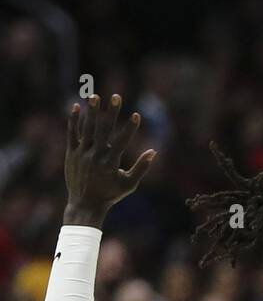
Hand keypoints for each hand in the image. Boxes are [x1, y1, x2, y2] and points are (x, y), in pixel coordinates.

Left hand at [64, 93, 155, 224]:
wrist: (85, 204)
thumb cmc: (110, 194)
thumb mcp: (129, 184)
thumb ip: (141, 168)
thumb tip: (154, 152)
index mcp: (110, 162)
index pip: (122, 141)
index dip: (130, 128)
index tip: (136, 115)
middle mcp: (96, 155)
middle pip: (104, 129)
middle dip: (111, 112)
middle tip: (116, 96)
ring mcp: (82, 153)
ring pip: (87, 128)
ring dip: (92, 111)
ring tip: (95, 96)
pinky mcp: (71, 153)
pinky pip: (72, 134)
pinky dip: (74, 121)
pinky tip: (76, 107)